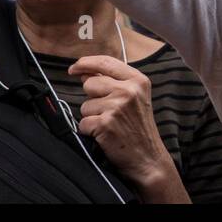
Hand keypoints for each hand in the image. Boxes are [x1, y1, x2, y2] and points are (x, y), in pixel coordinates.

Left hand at [69, 54, 186, 201]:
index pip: (106, 62)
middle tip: (107, 112)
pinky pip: (83, 123)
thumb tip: (85, 73)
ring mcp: (116, 106)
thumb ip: (114, 82)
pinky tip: (104, 135)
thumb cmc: (139, 128)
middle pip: (90, 83)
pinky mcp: (105, 123)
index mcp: (138, 80)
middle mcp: (128, 90)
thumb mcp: (135, 98)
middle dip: (92, 98)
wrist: (147, 158)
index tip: (74, 68)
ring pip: (85, 105)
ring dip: (91, 117)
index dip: (86, 63)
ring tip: (109, 125)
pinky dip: (89, 131)